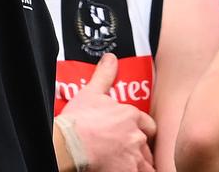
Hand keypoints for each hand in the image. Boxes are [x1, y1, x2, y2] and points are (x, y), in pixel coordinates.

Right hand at [58, 53, 156, 171]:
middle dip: (139, 149)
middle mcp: (137, 136)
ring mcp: (134, 156)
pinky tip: (128, 171)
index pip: (148, 124)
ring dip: (140, 164)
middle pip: (146, 145)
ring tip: (130, 166)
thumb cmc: (79, 120)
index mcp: (130, 115)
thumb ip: (104, 75)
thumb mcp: (90, 93)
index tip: (136, 133)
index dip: (142, 130)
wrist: (70, 144)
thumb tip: (110, 58)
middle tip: (128, 152)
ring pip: (146, 163)